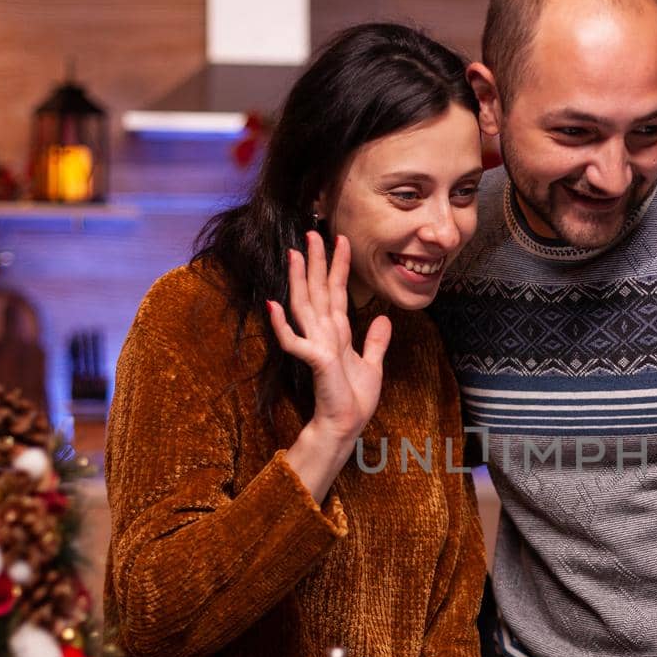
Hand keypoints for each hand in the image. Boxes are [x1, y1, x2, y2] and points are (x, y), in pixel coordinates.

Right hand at [267, 232, 391, 442]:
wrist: (346, 424)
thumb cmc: (354, 399)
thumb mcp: (372, 365)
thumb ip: (375, 342)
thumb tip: (383, 319)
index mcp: (338, 332)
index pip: (338, 292)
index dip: (340, 266)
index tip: (343, 240)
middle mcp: (325, 333)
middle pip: (319, 290)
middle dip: (317, 261)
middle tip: (312, 232)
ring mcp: (316, 345)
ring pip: (305, 306)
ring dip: (300, 280)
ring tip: (295, 254)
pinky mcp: (313, 361)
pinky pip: (293, 341)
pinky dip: (282, 324)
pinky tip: (273, 305)